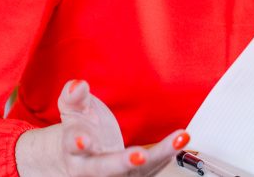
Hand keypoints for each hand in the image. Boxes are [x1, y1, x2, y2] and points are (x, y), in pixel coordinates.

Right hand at [16, 79, 189, 176]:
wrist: (81, 155)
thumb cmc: (80, 130)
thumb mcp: (73, 111)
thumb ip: (74, 97)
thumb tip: (77, 85)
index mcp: (73, 150)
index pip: (74, 146)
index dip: (78, 143)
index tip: (84, 140)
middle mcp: (93, 168)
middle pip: (106, 169)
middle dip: (123, 162)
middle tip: (140, 155)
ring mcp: (115, 175)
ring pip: (138, 171)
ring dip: (160, 156)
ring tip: (179, 139)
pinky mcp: (134, 175)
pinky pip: (152, 169)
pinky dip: (167, 155)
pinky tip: (179, 141)